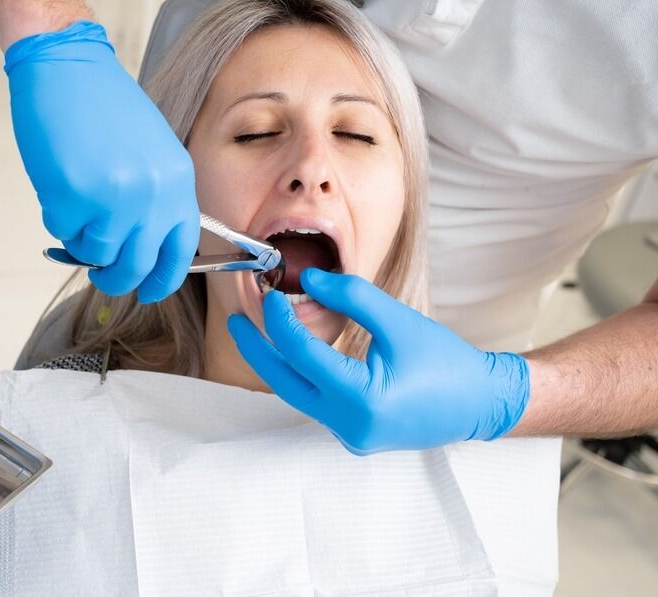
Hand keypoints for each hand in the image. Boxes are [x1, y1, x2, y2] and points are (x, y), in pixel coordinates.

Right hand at [6, 20, 199, 302]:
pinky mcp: (74, 196)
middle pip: (135, 267)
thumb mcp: (151, 153)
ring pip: (95, 253)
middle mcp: (153, 194)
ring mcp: (114, 198)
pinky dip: (55, 214)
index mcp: (177, 182)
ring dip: (80, 237)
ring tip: (76, 199)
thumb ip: (154, 200)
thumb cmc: (103, 106)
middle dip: (112, 277)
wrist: (65, 66)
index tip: (146, 290)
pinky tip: (58, 179)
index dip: (161, 280)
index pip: (179, 251)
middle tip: (98, 270)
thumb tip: (139, 251)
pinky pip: (63, 231)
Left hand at [227, 268, 529, 453]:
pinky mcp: (353, 435)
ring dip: (279, 363)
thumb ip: (351, 297)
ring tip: (263, 331)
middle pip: (285, 382)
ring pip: (298, 395)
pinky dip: (302, 376)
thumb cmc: (446, 362)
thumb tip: (308, 280)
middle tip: (236, 321)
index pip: (301, 355)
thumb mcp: (399, 320)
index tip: (270, 295)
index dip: (279, 321)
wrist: (480, 403)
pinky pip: (316, 403)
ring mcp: (350, 435)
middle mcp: (349, 425)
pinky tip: (295, 354)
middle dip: (257, 349)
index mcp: (362, 399)